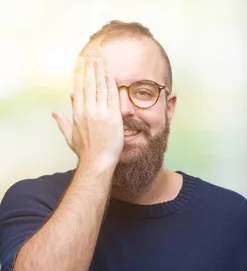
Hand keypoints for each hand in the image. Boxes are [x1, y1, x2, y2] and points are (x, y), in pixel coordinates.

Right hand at [52, 50, 123, 168]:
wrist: (97, 161)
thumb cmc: (84, 151)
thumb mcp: (70, 136)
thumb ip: (62, 122)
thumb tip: (55, 113)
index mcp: (77, 112)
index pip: (78, 87)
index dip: (80, 73)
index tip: (81, 61)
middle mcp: (88, 110)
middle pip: (88, 83)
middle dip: (90, 67)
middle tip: (91, 53)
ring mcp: (100, 113)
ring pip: (100, 87)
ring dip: (100, 71)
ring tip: (100, 59)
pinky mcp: (113, 117)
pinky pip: (112, 97)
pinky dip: (111, 85)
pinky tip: (111, 75)